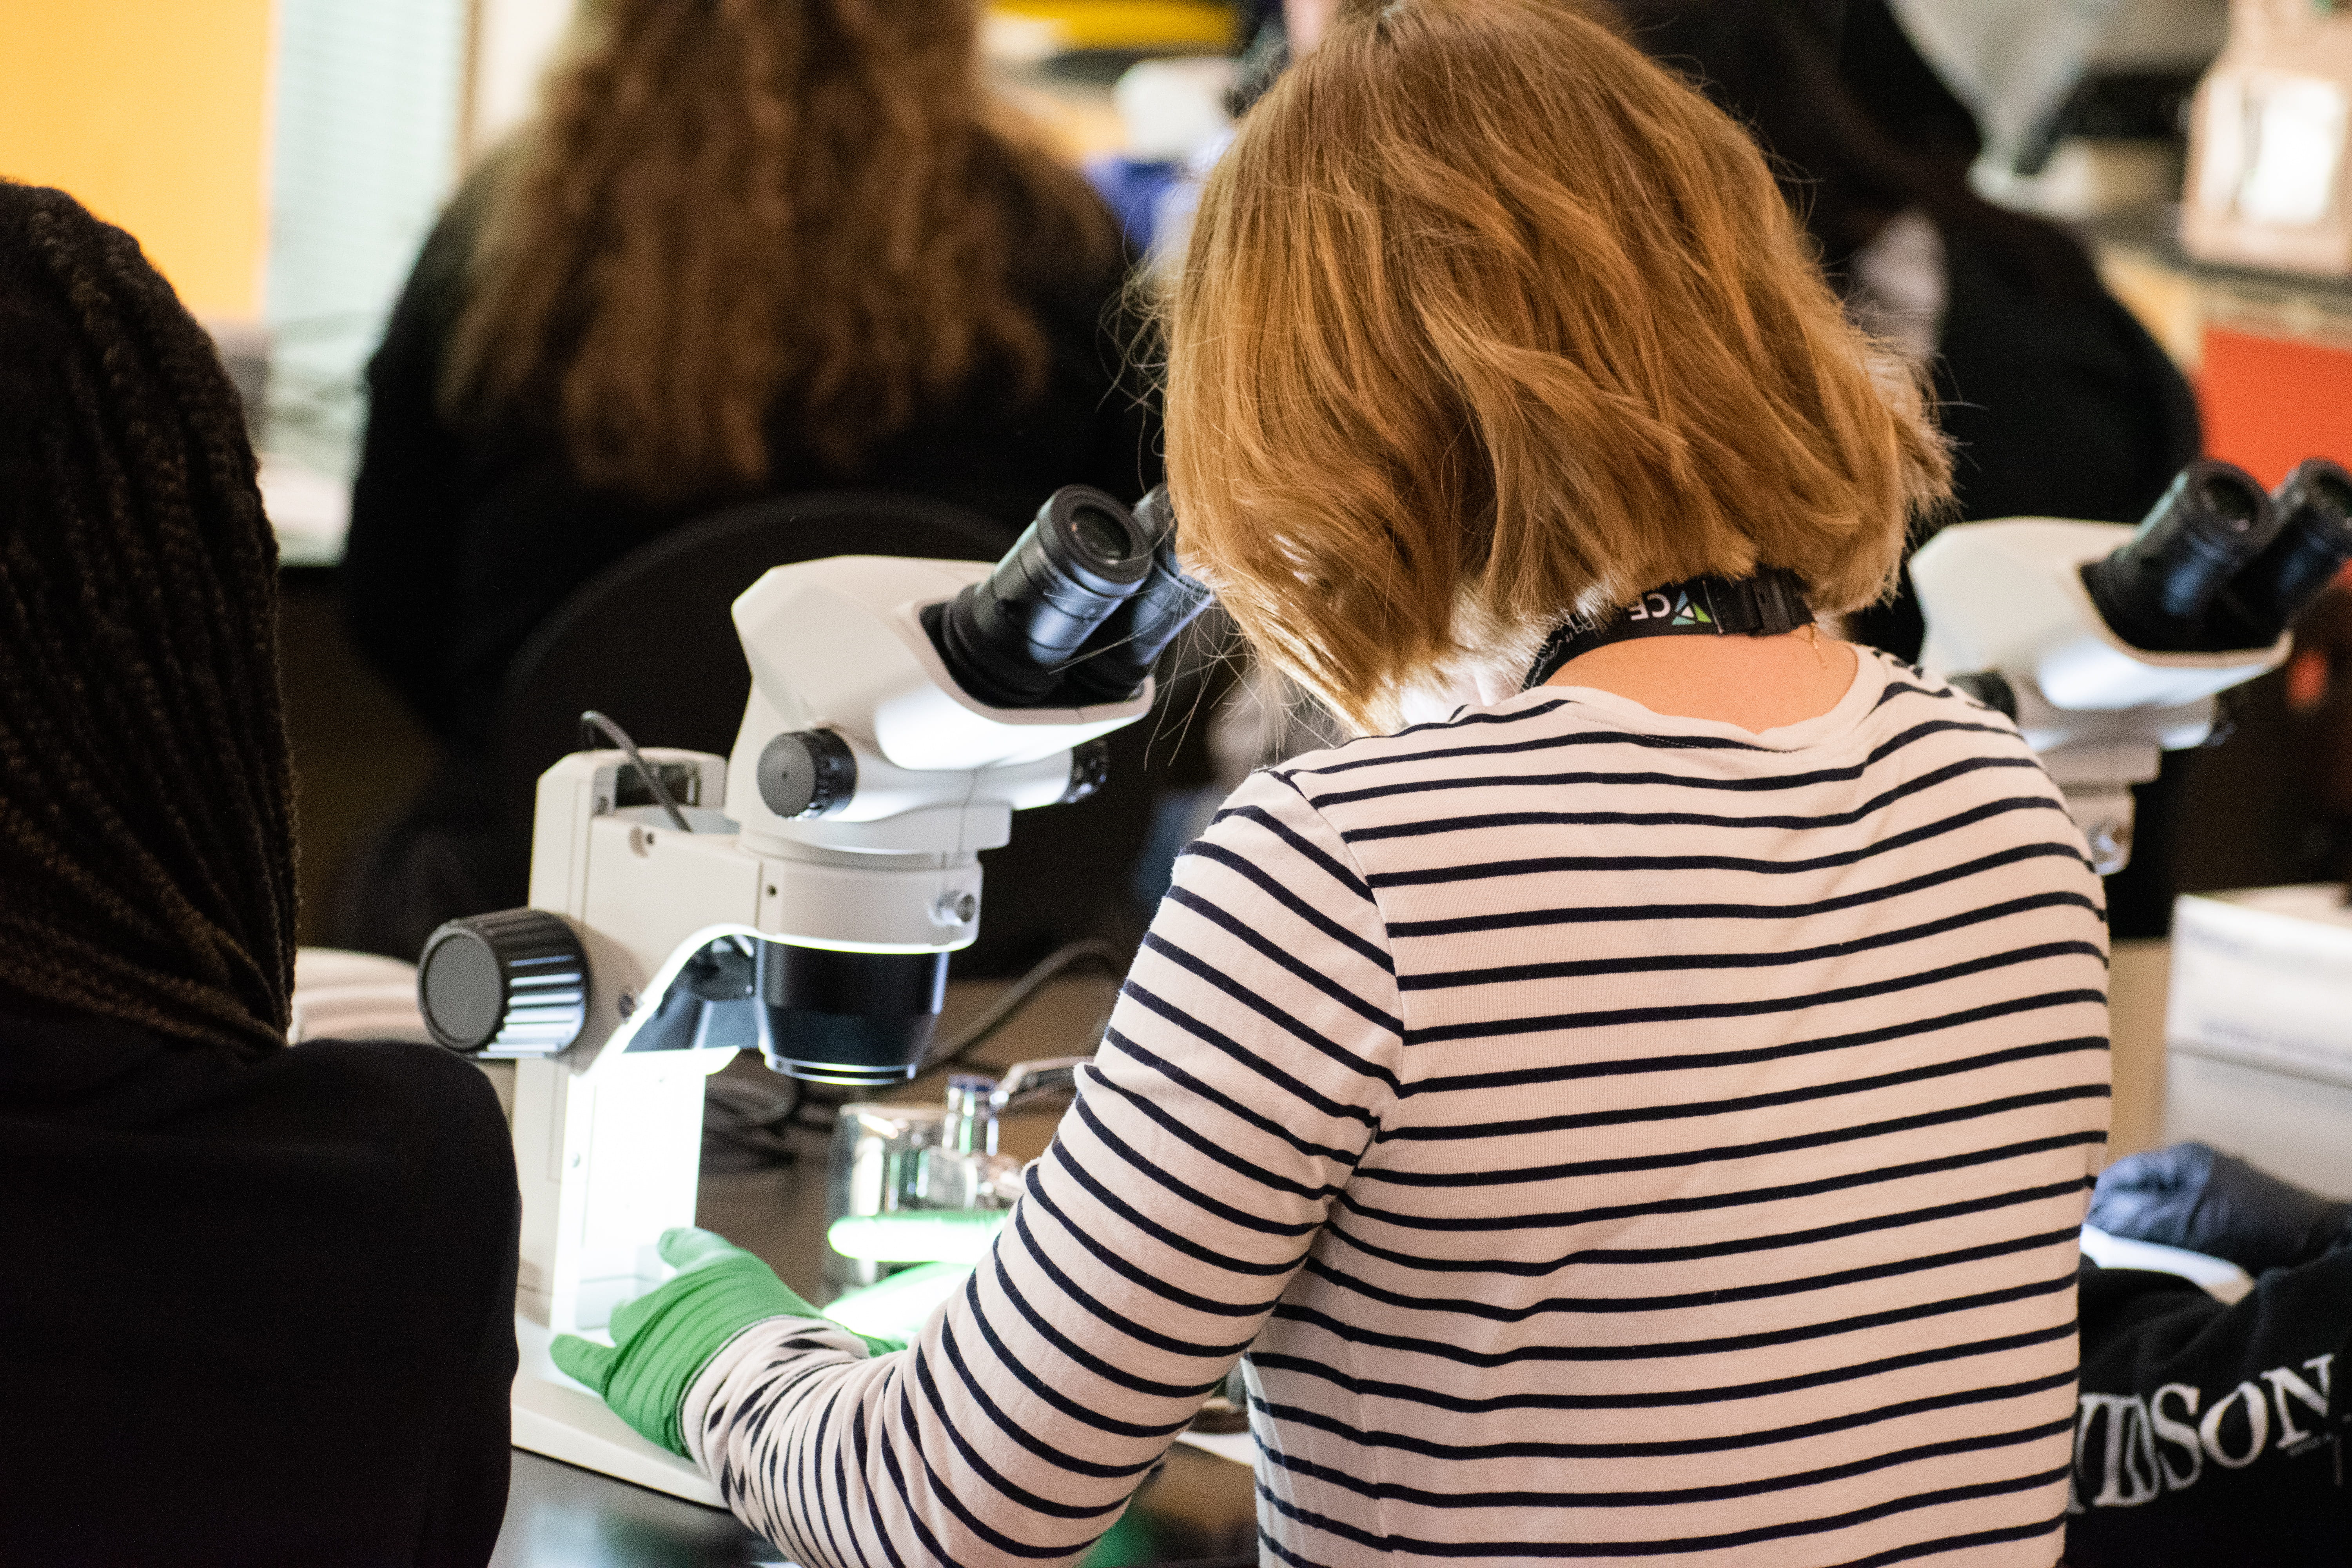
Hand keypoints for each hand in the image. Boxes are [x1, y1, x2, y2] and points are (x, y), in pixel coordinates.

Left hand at [551, 1227, 899, 1456]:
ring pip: (628, 1326)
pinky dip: (572, 1354)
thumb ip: (842, 1331)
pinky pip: (583, 1358)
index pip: (692, 1249)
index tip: (668, 1243)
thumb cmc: (804, 1360)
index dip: (680, 1249)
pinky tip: (563, 1350)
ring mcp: (644, 1329)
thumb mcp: (832, 1331)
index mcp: (724, 1270)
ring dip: (638, 1340)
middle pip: (660, 1297)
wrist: (767, 1397)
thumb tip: (894, 1340)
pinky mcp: (621, 1372)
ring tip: (640, 1351)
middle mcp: (678, 1291)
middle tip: (680, 1334)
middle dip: (666, 1315)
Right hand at [2088, 1143, 2350, 1274]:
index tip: (2074, 1223)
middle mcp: (2198, 1169)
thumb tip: (2089, 1218)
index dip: (2096, 1196)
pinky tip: (2161, 1260)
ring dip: (2142, 1232)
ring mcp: (2215, 1193)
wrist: (2317, 1246)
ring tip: (2122, 1256)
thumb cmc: (2251, 1227)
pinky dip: (2167, 1241)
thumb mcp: (2185, 1222)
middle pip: (2141, 1191)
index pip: (2123, 1171)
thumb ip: (2135, 1216)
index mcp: (2185, 1158)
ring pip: (2161, 1211)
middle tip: (2095, 1244)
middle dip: (2117, 1216)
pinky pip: (2183, 1226)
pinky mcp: (2229, 1219)